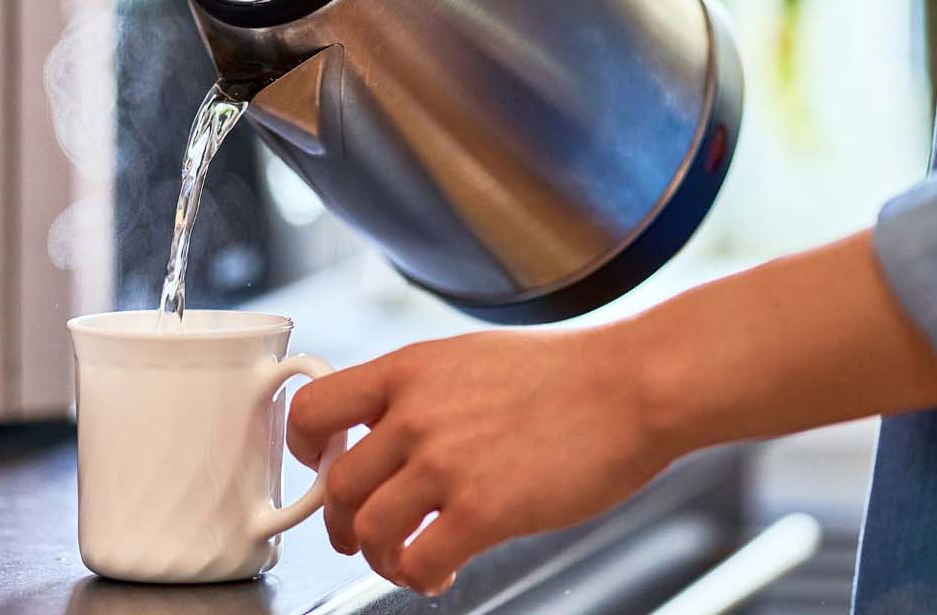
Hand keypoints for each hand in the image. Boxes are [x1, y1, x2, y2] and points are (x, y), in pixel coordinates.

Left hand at [286, 325, 673, 595]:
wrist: (630, 387)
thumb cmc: (568, 375)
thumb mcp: (471, 357)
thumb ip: (422, 390)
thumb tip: (389, 428)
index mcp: (409, 370)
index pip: (314, 407)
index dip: (306, 449)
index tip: (321, 467)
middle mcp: (416, 414)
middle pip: (338, 485)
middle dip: (343, 523)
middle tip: (361, 536)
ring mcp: (445, 463)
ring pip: (368, 530)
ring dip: (380, 558)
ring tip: (406, 561)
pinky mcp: (481, 510)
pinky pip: (417, 562)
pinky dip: (419, 578)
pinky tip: (441, 573)